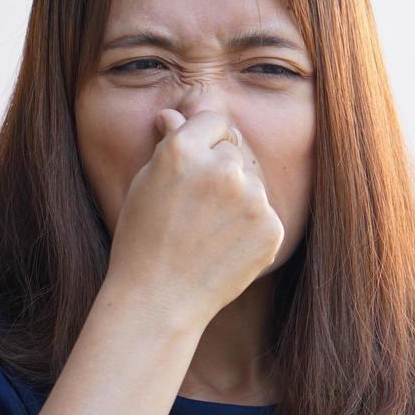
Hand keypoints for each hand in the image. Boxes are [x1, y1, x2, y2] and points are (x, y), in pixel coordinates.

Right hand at [102, 108, 285, 327]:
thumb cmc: (142, 240)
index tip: (197, 165)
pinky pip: (265, 216)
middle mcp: (221, 167)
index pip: (215, 120)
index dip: (205, 141)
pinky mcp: (272, 227)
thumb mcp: (146, 184)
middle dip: (220, 172)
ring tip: (207, 233)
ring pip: (251, 184)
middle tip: (195, 210)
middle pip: (234, 152)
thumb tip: (173, 114)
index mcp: (184, 149)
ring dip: (237, 200)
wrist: (158, 300)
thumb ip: (169, 144)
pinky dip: (250, 230)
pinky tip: (223, 249)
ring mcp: (251, 198)